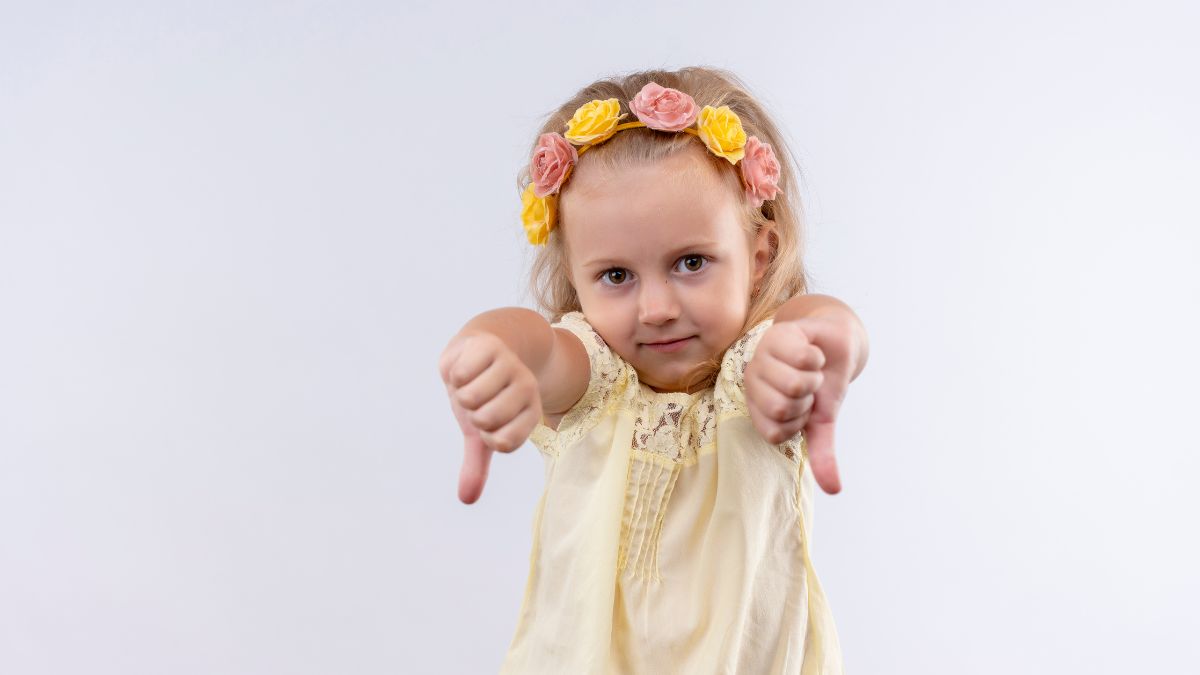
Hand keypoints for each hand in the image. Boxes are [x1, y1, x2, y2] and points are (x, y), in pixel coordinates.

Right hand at [438, 332, 542, 503]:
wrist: (483, 346)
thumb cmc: (483, 393)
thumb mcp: (480, 431)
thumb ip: (476, 465)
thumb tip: (466, 499)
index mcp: (531, 413)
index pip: (503, 443)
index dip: (485, 435)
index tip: (488, 421)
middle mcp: (527, 389)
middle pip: (485, 419)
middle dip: (471, 412)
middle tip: (478, 397)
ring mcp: (511, 366)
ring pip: (470, 397)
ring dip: (460, 391)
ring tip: (471, 380)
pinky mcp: (491, 346)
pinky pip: (460, 373)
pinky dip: (453, 373)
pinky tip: (465, 364)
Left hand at [745, 314, 860, 493]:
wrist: (834, 345)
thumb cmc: (822, 386)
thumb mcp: (821, 421)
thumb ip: (821, 453)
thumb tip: (835, 490)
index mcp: (758, 406)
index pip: (773, 433)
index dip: (798, 424)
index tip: (804, 411)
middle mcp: (752, 382)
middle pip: (781, 408)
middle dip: (807, 401)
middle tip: (808, 388)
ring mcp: (762, 356)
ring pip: (793, 383)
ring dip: (813, 378)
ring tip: (810, 370)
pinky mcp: (778, 333)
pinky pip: (804, 358)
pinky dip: (818, 359)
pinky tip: (812, 352)